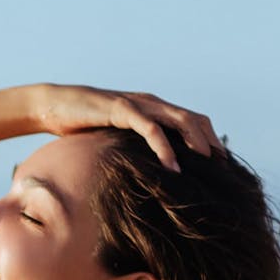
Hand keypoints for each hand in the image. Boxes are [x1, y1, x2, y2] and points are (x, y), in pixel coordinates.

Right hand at [33, 82, 225, 171]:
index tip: (220, 166)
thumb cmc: (85, 127)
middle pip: (194, 119)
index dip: (209, 140)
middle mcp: (151, 103)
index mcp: (154, 109)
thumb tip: (150, 176)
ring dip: (195, 142)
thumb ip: (136, 149)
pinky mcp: (122, 110)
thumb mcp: (117, 141)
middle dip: (211, 142)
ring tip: (206, 165)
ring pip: (179, 119)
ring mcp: (139, 104)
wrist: (56, 107)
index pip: (192, 121)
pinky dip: (164, 147)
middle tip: (222, 168)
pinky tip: (172, 167)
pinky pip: (150, 128)